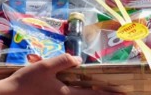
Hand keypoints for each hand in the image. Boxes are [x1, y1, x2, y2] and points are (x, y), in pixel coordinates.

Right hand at [6, 54, 123, 94]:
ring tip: (102, 91)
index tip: (123, 93)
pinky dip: (79, 93)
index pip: (93, 94)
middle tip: (119, 94)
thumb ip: (63, 61)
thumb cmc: (27, 82)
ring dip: (91, 94)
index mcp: (68, 94)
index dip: (109, 94)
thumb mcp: (45, 66)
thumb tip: (79, 59)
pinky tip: (77, 89)